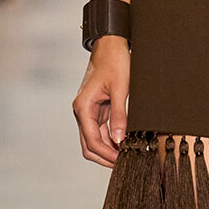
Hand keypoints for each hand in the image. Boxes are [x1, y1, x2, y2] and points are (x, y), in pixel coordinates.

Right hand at [72, 36, 129, 167]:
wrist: (111, 46)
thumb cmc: (115, 63)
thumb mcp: (121, 89)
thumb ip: (120, 116)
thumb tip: (119, 140)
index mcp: (83, 107)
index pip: (91, 140)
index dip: (106, 154)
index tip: (122, 160)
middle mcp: (82, 111)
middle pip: (89, 145)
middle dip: (104, 157)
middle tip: (124, 162)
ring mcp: (88, 112)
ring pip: (94, 140)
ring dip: (107, 149)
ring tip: (126, 154)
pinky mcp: (97, 110)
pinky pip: (100, 131)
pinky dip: (110, 139)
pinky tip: (124, 143)